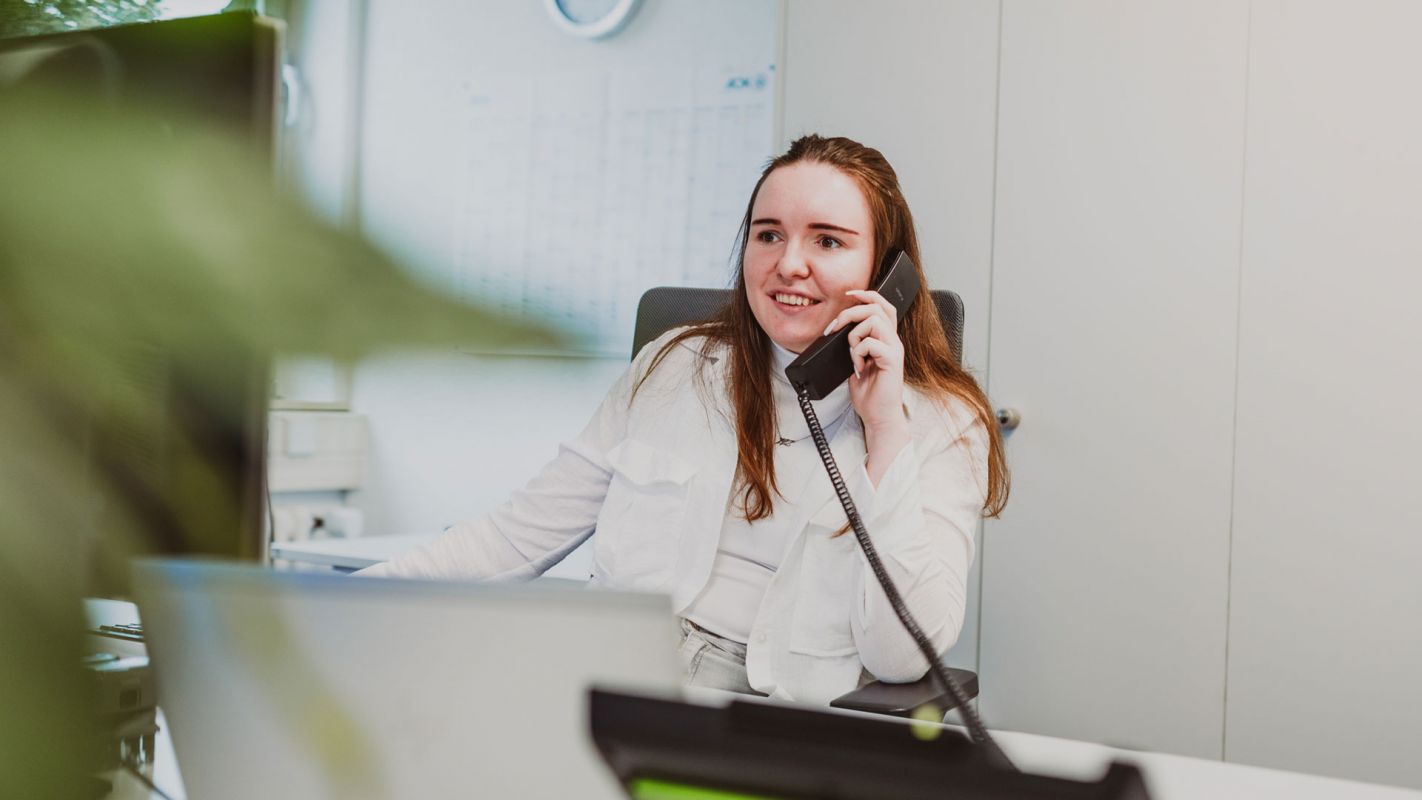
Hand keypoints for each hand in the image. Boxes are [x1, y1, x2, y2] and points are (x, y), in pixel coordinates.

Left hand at [823, 290, 910, 482]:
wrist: (878, 416)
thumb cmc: (869, 393)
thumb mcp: (855, 361)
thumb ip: (853, 344)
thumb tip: (837, 329)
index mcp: (886, 339)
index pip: (882, 305)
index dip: (866, 295)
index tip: (848, 294)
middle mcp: (893, 341)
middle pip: (876, 307)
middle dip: (849, 313)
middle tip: (833, 329)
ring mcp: (894, 350)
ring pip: (873, 321)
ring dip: (854, 335)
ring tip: (852, 354)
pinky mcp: (892, 361)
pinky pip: (871, 343)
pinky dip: (857, 353)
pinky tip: (858, 367)